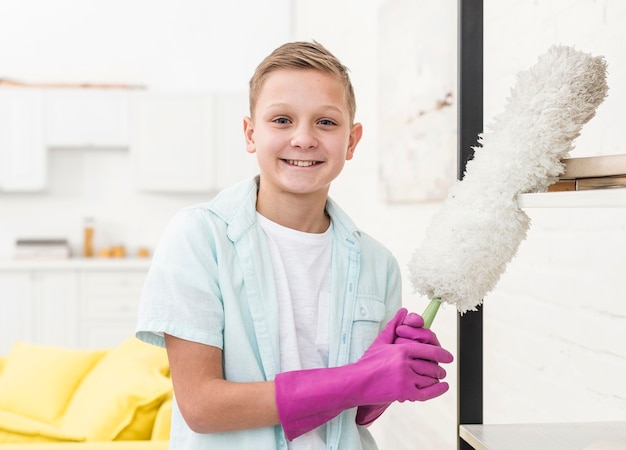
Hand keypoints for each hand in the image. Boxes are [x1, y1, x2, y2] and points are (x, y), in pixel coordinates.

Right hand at [275, 309, 452, 439]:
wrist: (357, 382)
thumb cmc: (367, 362)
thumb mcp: (381, 341)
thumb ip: (394, 325)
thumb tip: (403, 311)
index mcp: (402, 350)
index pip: (430, 350)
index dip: (442, 354)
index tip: (449, 357)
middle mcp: (406, 364)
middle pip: (432, 367)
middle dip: (439, 369)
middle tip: (440, 370)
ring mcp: (406, 380)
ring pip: (430, 379)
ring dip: (436, 379)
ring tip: (437, 378)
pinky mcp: (404, 393)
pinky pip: (427, 393)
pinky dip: (438, 390)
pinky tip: (443, 387)